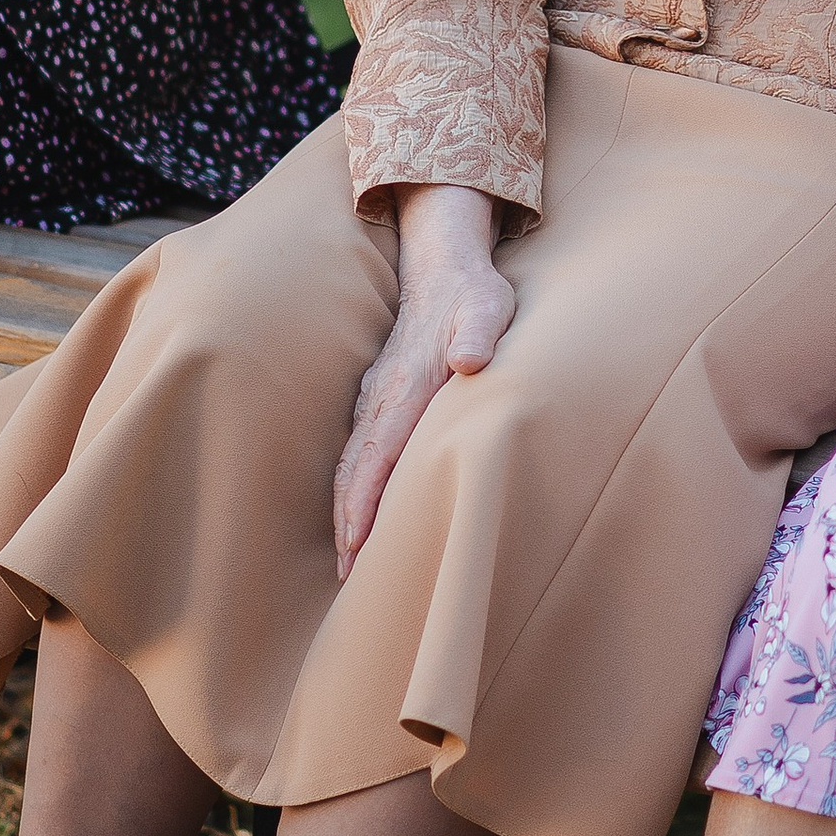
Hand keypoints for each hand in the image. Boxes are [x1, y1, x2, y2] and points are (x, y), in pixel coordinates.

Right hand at [331, 184, 514, 572]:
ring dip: (347, 508)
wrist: (443, 265)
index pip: (379, 449)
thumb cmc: (474, 294)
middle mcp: (383, 393)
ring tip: (349, 556)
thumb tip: (469, 360)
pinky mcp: (380, 395)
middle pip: (357, 466)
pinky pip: (359, 448)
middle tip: (349, 571)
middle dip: (349, 519)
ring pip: (353, 460)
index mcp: (406, 382)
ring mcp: (377, 394)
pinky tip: (356, 510)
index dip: (366, 497)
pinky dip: (353, 484)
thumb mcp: (488, 306)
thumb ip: (479, 331)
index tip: (357, 539)